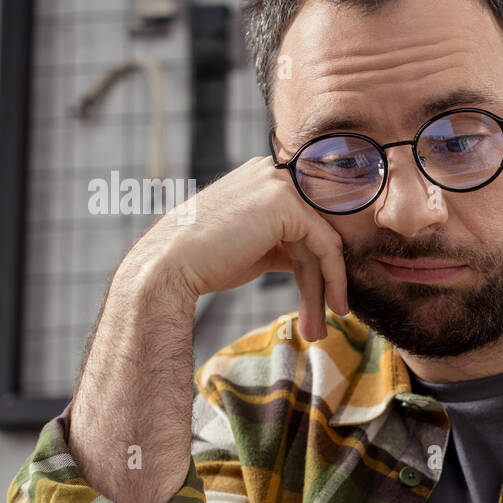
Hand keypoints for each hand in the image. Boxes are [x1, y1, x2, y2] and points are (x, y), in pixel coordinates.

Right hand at [130, 157, 349, 341]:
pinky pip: (326, 244)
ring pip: (323, 243)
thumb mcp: (256, 249)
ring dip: (326, 289)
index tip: (328, 301)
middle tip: (330, 320)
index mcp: (264, 178)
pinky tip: (332, 305)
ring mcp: (279, 184)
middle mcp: (273, 173)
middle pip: (316, 233)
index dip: (320, 265)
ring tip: (320, 329)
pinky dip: (333, 278)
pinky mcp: (286, 203)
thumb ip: (287, 246)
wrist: (169, 268)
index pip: (307, 223)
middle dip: (324, 281)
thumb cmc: (205, 263)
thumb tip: (318, 262)